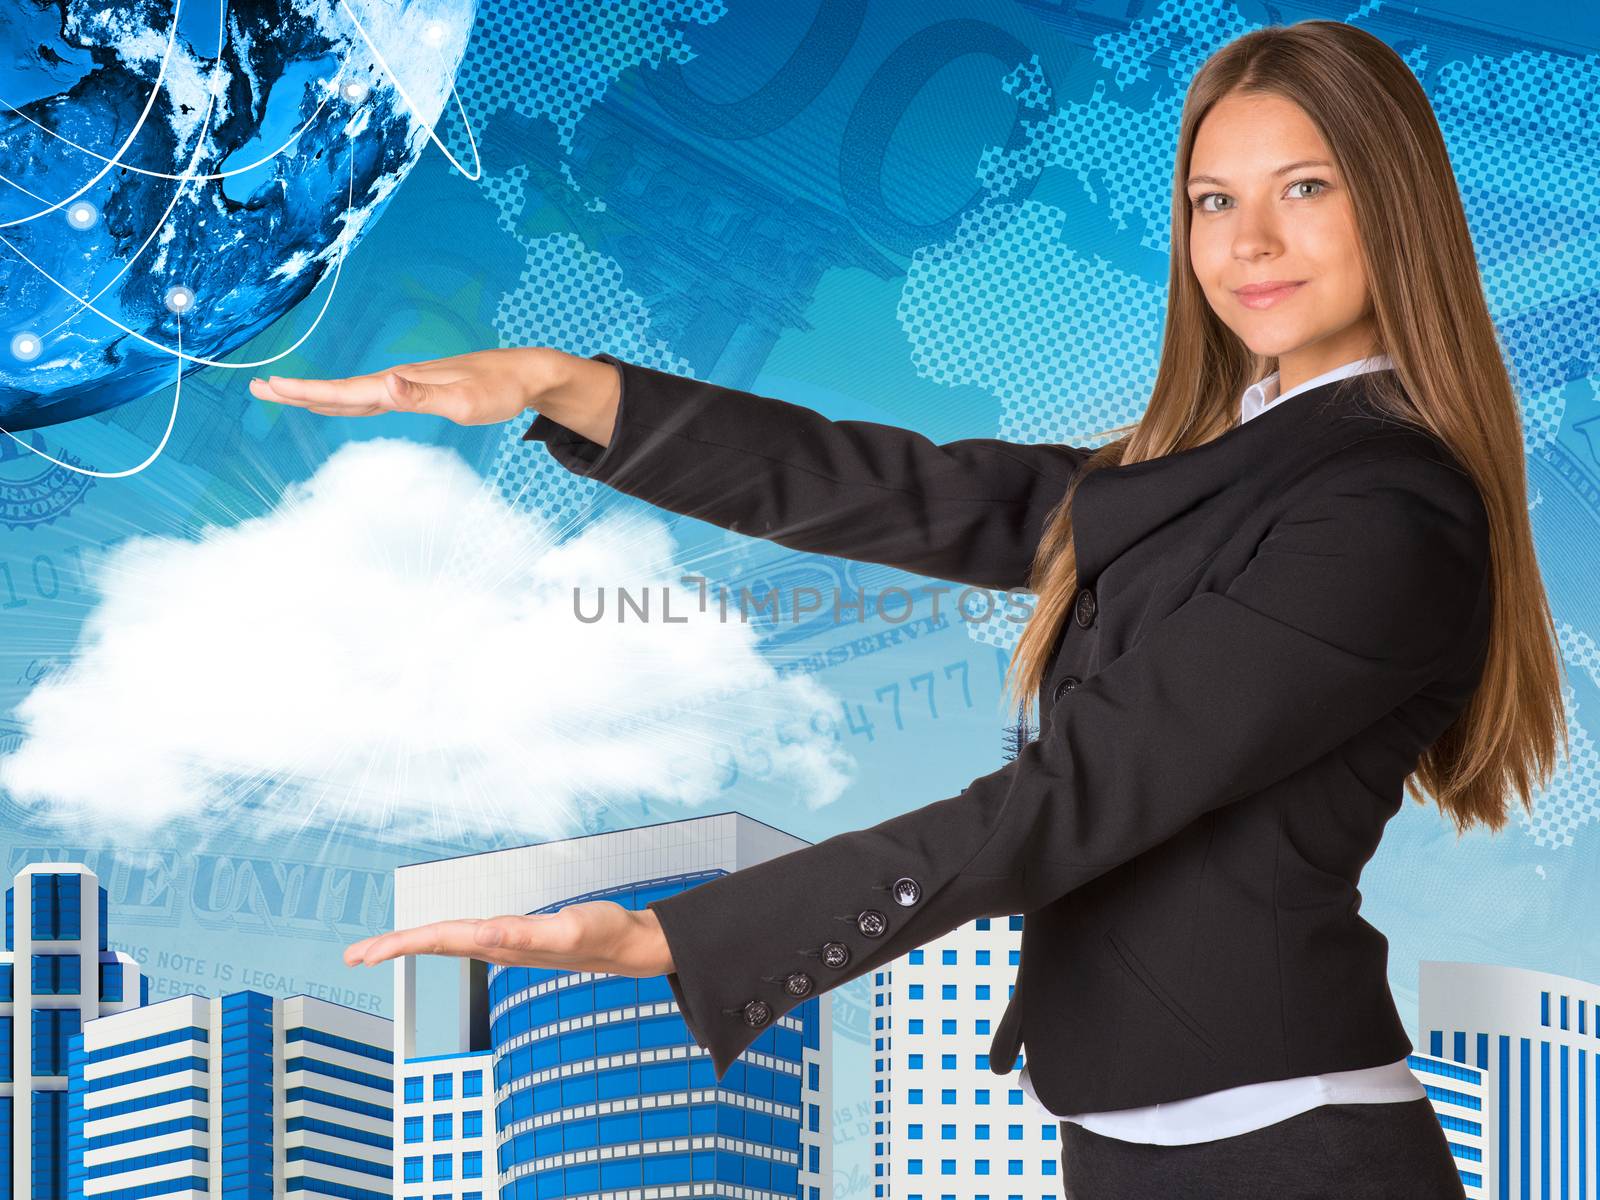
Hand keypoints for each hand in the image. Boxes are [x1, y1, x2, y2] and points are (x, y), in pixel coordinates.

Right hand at [247, 346, 568, 426]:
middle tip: (258, 387)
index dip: (308, 392)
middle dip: (299, 391)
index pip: (346, 391)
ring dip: (318, 395)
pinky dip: (347, 400)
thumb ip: (422, 396)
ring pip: (353, 392)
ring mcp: (406, 384)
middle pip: (340, 389)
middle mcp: (398, 380)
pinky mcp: (417, 389)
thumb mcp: (464, 400)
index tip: (273, 388)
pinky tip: (341, 403)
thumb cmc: (498, 390)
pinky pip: (372, 397)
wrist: (523, 373)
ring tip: (284, 392)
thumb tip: (385, 387)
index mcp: (401, 383)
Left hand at [342, 901, 676, 976]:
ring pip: (447, 942)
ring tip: (377, 950)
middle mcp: (496, 945)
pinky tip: (432, 940)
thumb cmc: (603, 934)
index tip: (365, 954)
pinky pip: (468, 936)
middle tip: (351, 955)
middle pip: (435, 944)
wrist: (627, 946)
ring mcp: (504, 943)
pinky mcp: (514, 937)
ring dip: (412, 944)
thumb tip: (487, 935)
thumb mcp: (569, 929)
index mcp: (501, 942)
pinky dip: (441, 937)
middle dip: (392, 948)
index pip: (440, 940)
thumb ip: (529, 934)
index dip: (401, 944)